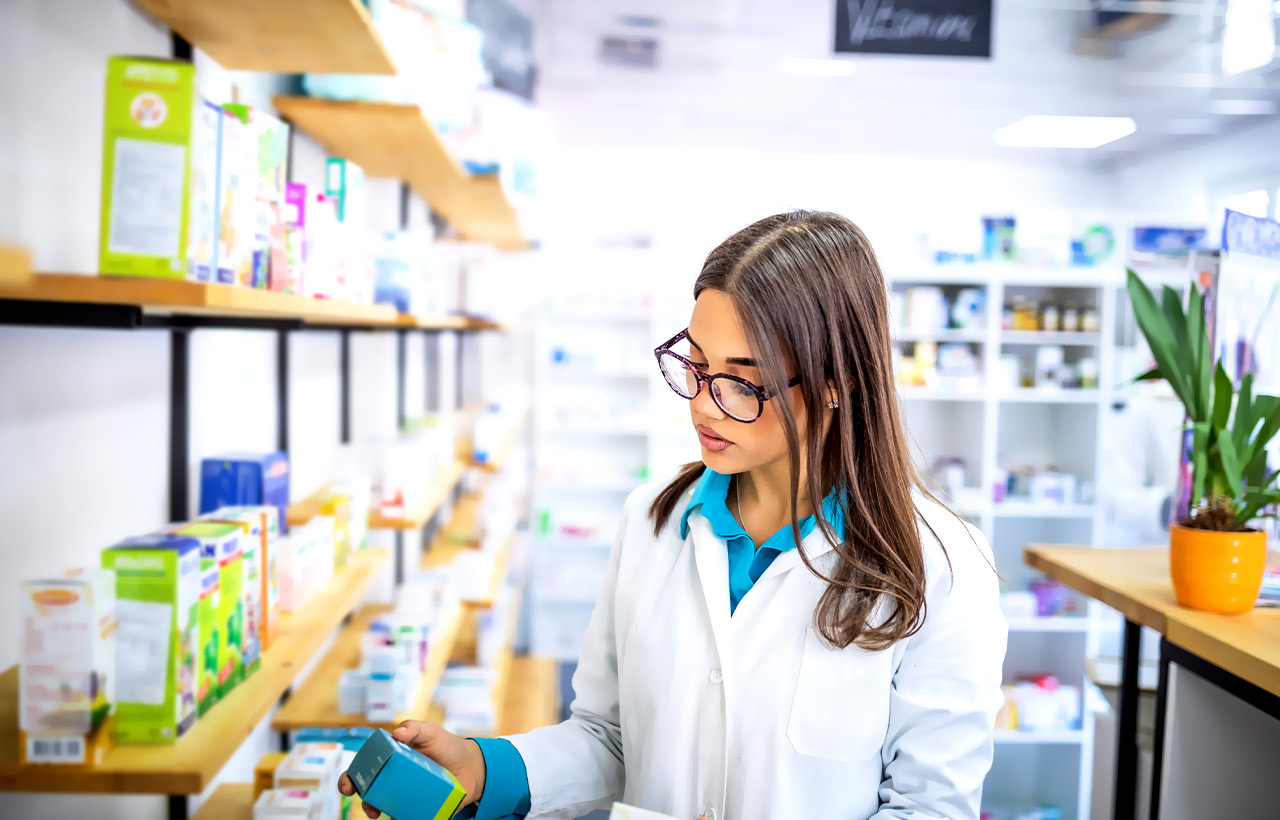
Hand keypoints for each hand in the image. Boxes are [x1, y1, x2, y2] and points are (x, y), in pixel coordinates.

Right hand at [337, 721, 488, 817]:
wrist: (471, 766)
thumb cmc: (446, 746)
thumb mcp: (430, 732)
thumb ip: (413, 728)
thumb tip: (396, 733)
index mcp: (390, 759)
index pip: (363, 768)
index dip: (351, 777)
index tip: (349, 785)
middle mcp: (393, 778)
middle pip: (367, 790)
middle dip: (361, 799)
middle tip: (366, 804)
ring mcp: (404, 794)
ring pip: (382, 806)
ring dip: (376, 810)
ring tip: (380, 814)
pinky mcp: (417, 808)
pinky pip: (403, 817)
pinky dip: (398, 819)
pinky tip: (398, 819)